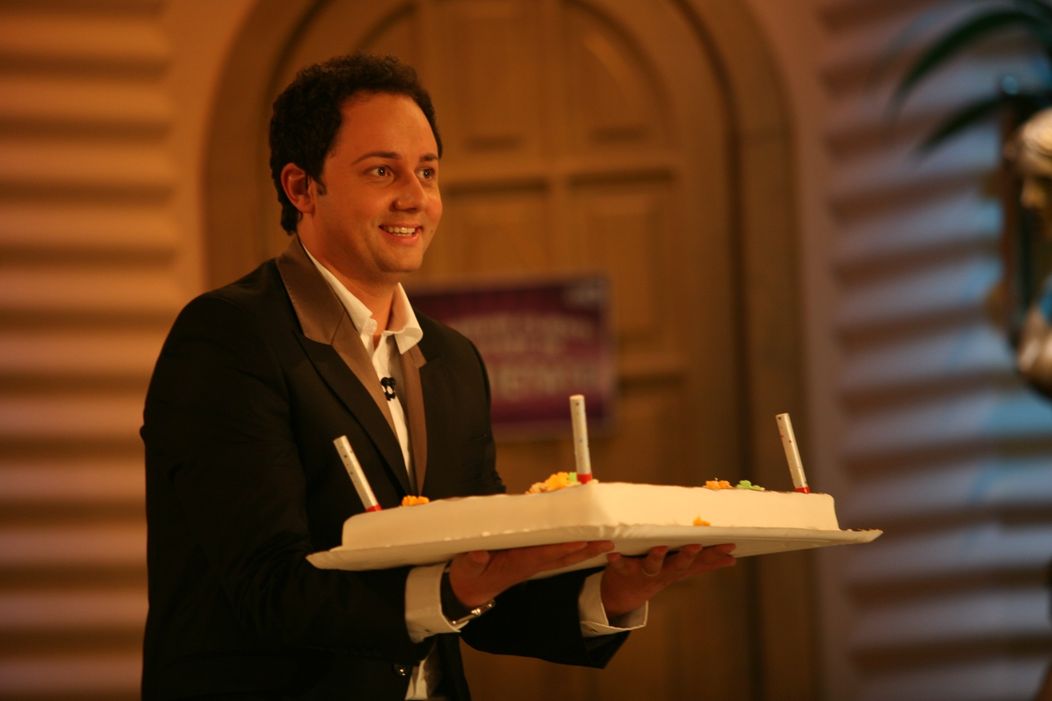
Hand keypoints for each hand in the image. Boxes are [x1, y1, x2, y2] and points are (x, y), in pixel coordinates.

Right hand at [449, 540, 614, 607]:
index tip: (580, 542)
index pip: (544, 554)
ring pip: (564, 556)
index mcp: (517, 564)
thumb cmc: (469, 575)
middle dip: (585, 549)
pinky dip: (572, 547)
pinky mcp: (532, 560)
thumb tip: (478, 554)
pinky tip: (585, 543)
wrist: (469, 591)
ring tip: (606, 543)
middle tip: (608, 542)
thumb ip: (473, 561)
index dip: (562, 548)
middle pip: (563, 556)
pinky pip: (557, 553)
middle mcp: (530, 563)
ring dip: (585, 550)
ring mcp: (533, 563)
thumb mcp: (466, 567)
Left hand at [600, 543, 735, 617]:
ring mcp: (644, 572)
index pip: (700, 561)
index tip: (730, 546)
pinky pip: (620, 565)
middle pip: (679, 565)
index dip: (715, 555)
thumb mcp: (682, 569)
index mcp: (678, 568)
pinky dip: (616, 560)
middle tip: (696, 546)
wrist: (625, 593)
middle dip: (688, 556)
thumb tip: (732, 558)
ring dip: (656, 558)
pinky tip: (613, 553)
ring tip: (660, 549)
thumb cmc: (657, 573)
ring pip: (653, 566)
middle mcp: (663, 571)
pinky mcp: (624, 570)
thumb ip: (704, 564)